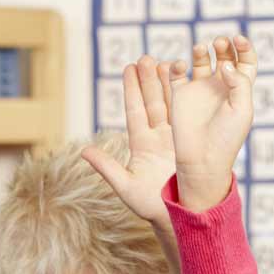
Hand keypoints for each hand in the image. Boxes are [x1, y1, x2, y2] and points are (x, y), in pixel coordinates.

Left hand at [83, 56, 179, 229]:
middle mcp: (156, 139)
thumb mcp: (126, 187)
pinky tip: (189, 83)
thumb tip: (83, 151)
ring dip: (168, 85)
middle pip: (151, 103)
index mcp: (140, 146)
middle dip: (148, 80)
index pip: (134, 111)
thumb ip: (106, 168)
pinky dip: (187, 100)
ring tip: (166, 62)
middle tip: (146, 56)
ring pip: (170, 107)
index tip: (129, 67)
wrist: (181, 217)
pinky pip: (187, 118)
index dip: (131, 89)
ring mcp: (174, 141)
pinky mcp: (190, 145)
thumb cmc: (151, 208)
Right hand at [168, 35, 255, 212]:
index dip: (244, 47)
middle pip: (225, 56)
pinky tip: (182, 66)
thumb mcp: (242, 109)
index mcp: (240, 90)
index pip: (246, 61)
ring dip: (201, 49)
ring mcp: (200, 90)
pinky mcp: (180, 95)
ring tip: (201, 48)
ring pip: (201, 60)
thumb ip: (239, 82)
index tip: (238, 40)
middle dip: (223, 45)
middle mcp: (220, 88)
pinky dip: (178, 64)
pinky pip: (177, 73)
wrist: (202, 159)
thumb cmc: (226, 138)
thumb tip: (226, 64)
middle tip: (219, 43)